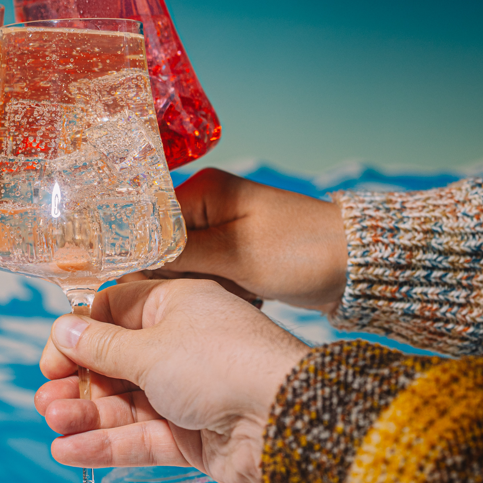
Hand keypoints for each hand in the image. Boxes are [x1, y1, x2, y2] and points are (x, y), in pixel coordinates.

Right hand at [34, 279, 307, 482]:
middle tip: (46, 398)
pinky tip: (68, 450)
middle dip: (77, 381)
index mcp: (176, 307)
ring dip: (85, 414)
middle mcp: (180, 347)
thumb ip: (101, 346)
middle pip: (114, 364)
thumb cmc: (225, 364)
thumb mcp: (150, 348)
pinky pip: (139, 438)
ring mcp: (186, 395)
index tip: (51, 358)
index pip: (113, 314)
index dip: (77, 336)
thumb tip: (64, 330)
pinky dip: (104, 445)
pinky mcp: (191, 437)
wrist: (285, 421)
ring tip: (53, 422)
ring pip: (123, 405)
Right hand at [124, 169, 347, 312]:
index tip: (134, 284)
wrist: (355, 266)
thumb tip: (127, 257)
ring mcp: (220, 229)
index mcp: (202, 190)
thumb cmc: (302, 251)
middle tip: (205, 287)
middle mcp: (206, 204)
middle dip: (173, 275)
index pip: (145, 221)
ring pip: (181, 266)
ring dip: (197, 285)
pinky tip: (240, 293)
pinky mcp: (233, 252)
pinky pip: (205, 275)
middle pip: (159, 246)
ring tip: (232, 288)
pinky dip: (215, 289)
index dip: (136, 255)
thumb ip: (178, 254)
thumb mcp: (235, 255)